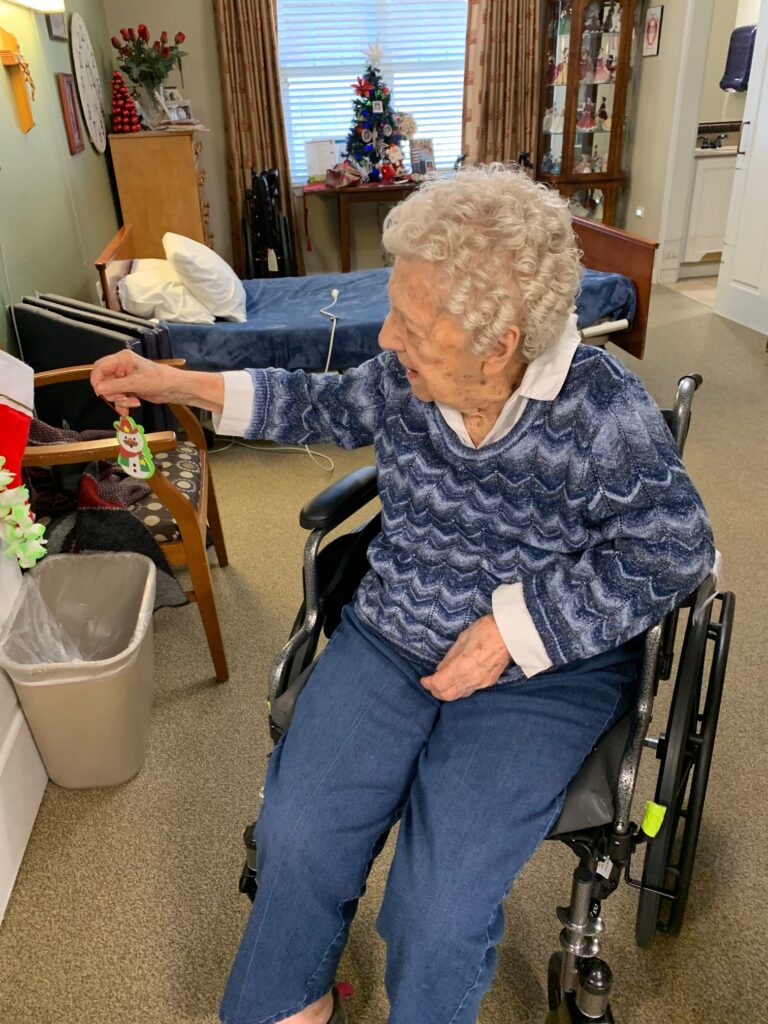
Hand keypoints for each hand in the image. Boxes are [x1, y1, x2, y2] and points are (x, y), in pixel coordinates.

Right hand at [91, 352, 223, 415]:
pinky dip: (122, 405)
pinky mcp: (129, 388)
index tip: (100, 393)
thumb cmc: (160, 379)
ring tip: (133, 402)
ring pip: (111, 392)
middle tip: (123, 398)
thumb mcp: (136, 383)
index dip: (97, 380)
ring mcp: (124, 379)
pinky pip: (118, 398)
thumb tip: (99, 389)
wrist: (174, 389)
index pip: (100, 367)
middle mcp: (121, 367)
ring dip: (119, 401)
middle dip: (112, 393)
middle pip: (104, 382)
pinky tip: (129, 409)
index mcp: (122, 359)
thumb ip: (116, 386)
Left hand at [420, 615, 512, 701]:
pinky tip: (456, 682)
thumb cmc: (486, 630)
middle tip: (430, 683)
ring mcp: (481, 682)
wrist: (511, 634)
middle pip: (447, 695)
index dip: (428, 683)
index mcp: (462, 665)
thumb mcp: (462, 638)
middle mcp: (471, 678)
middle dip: (436, 691)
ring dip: (447, 692)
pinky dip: (459, 690)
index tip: (424, 679)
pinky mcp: (488, 682)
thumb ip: (450, 657)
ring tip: (441, 683)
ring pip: (459, 695)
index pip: (439, 684)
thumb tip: (440, 669)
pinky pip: (469, 691)